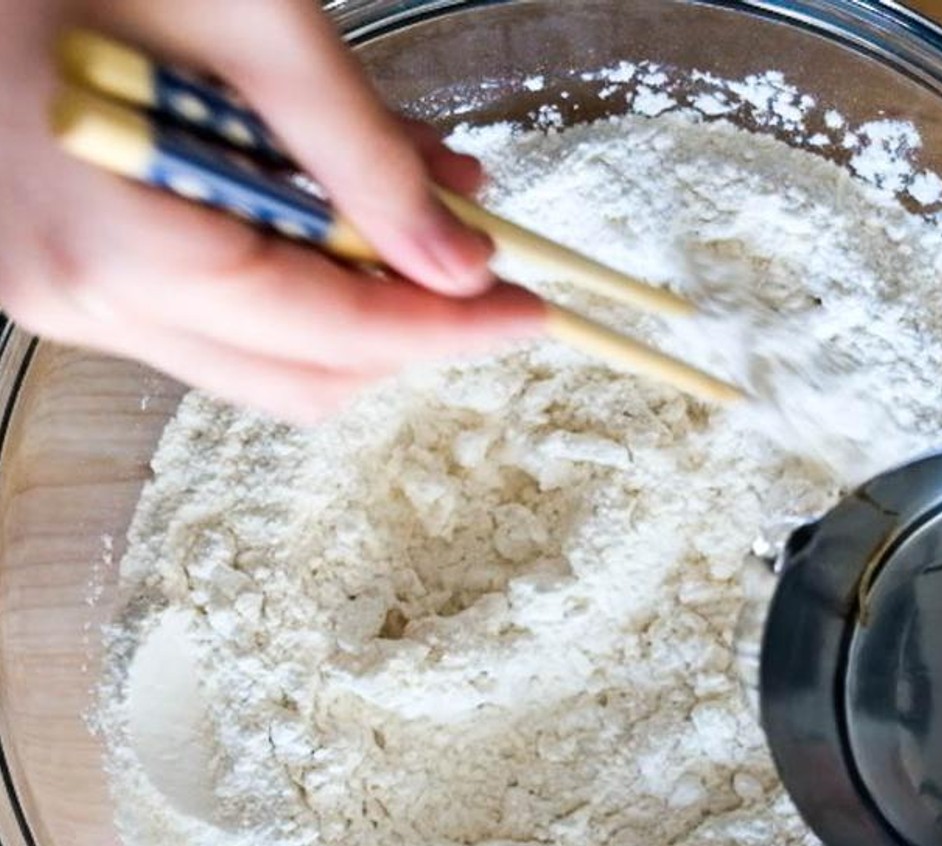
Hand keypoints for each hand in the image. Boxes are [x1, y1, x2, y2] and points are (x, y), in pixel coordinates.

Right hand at [0, 0, 543, 422]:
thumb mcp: (256, 32)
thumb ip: (366, 159)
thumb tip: (459, 264)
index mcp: (122, 250)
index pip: (334, 334)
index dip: (447, 328)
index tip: (528, 310)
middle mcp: (85, 298)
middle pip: (304, 371)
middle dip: (406, 318)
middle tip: (472, 247)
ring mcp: (67, 291)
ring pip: (265, 348)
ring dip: (357, 284)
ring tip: (414, 188)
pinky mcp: (72, 266)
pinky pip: (215, 303)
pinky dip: (293, 259)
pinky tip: (331, 182)